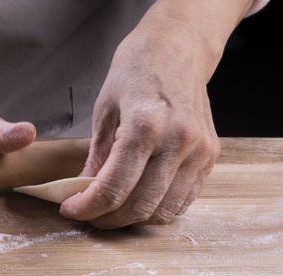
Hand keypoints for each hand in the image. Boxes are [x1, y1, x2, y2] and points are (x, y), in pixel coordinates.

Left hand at [59, 20, 220, 228]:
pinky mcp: (210, 156)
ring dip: (134, 219)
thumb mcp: (105, 109)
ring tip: (112, 209)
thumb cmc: (138, 70)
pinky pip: (184, 200)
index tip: (71, 209)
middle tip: (89, 214)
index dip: (87, 208)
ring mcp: (199, 151)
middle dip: (108, 219)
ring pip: (164, 210)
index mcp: (146, 125)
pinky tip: (139, 198)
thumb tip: (83, 192)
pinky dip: (158, 208)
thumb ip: (97, 156)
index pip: (114, 188)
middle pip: (140, 206)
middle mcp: (178, 141)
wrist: (179, 48)